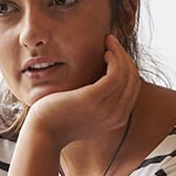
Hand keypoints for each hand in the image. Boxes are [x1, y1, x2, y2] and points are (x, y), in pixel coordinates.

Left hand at [24, 34, 140, 148]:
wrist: (42, 134)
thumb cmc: (59, 120)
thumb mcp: (85, 113)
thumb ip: (99, 103)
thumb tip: (102, 84)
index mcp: (117, 120)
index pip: (133, 88)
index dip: (127, 67)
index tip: (115, 53)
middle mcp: (117, 116)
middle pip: (133, 79)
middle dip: (125, 56)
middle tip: (112, 42)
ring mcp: (107, 109)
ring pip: (126, 74)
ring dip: (120, 53)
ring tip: (109, 41)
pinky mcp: (94, 99)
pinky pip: (115, 74)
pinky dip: (114, 58)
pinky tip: (104, 51)